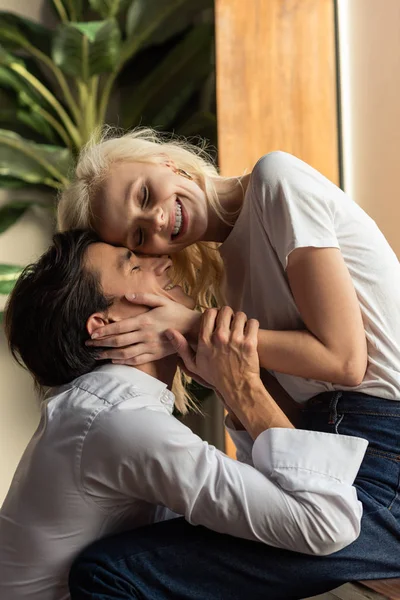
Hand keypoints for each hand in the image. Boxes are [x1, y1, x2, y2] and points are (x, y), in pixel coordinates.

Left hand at [86, 293, 200, 365]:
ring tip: (97, 355)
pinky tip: (115, 360)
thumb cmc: (177, 313)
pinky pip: (136, 360)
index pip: (119, 327)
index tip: (92, 334)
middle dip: (101, 343)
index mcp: (144, 321)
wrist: (194, 330)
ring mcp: (150, 347)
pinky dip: (123, 361)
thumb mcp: (162, 300)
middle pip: (118, 341)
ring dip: (109, 354)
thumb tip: (127, 295)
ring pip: (125, 353)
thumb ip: (144, 298)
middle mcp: (145, 335)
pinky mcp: (155, 355)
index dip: (104, 331)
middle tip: (88, 345)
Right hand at [166, 306, 259, 396]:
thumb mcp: (193, 364)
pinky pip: (253, 323)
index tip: (217, 319)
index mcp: (205, 340)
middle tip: (230, 322)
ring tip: (240, 326)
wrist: (237, 389)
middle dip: (228, 314)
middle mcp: (219, 337)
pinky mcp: (249, 343)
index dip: (214, 313)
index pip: (209, 313)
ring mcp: (235, 339)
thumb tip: (169, 331)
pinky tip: (249, 331)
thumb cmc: (216, 377)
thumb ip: (181, 347)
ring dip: (241, 319)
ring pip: (240, 315)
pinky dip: (252, 325)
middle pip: (225, 311)